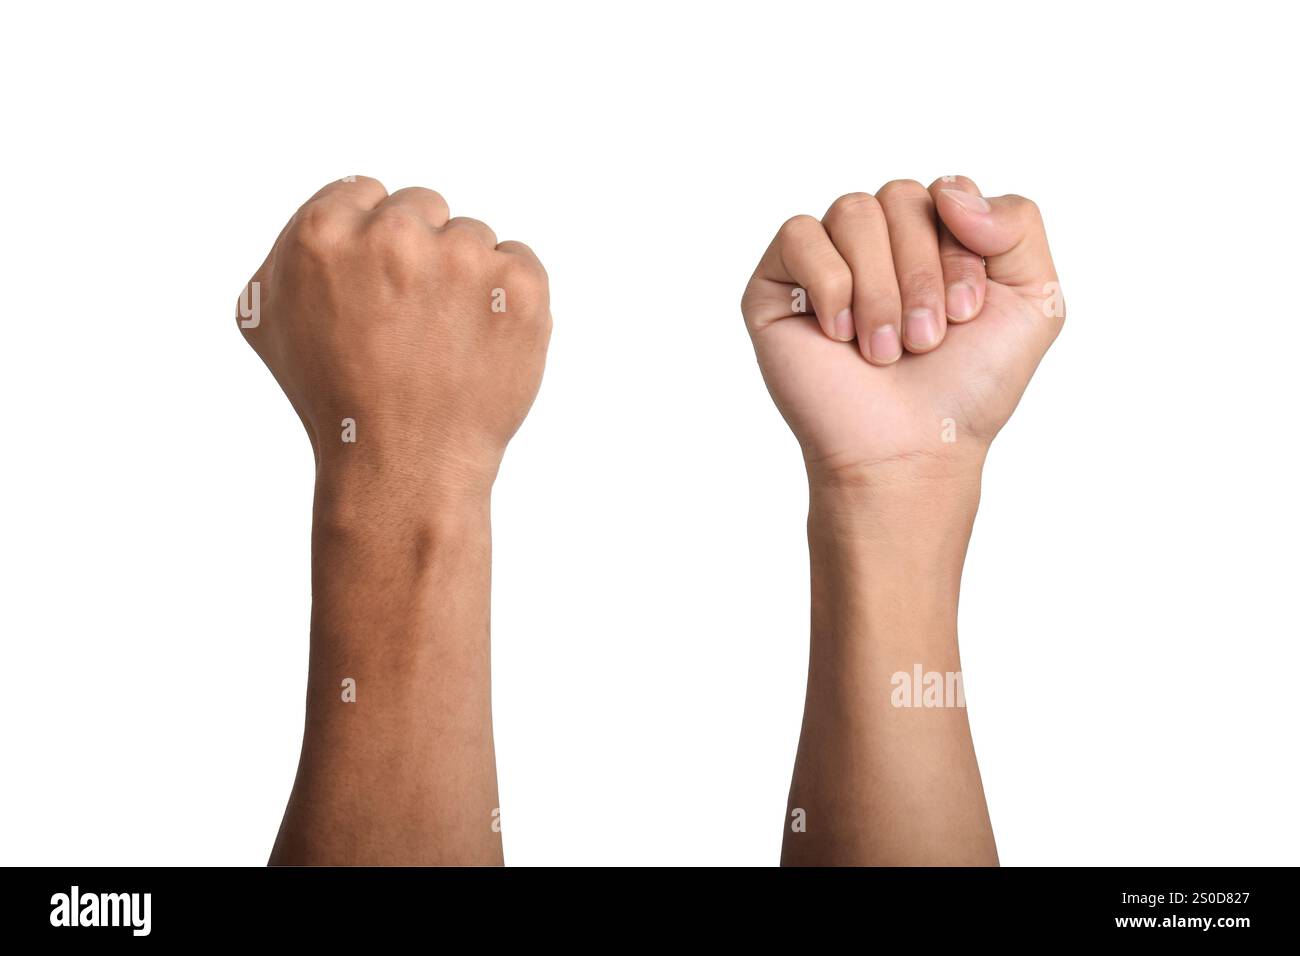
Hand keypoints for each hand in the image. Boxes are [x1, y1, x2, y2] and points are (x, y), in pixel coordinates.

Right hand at [237, 176, 550, 501]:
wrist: (403, 467)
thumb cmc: (333, 401)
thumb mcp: (269, 321)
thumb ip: (291, 249)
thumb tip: (334, 211)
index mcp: (322, 234)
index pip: (366, 193)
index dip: (373, 243)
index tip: (378, 288)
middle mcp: (393, 235)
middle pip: (422, 206)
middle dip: (420, 253)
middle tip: (411, 321)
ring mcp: (462, 259)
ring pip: (472, 236)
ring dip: (464, 278)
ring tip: (444, 342)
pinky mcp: (518, 287)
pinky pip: (519, 261)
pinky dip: (507, 299)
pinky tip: (481, 343)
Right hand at [741, 177, 1062, 486]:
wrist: (911, 449)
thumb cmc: (968, 388)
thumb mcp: (1036, 299)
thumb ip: (1020, 220)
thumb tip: (945, 191)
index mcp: (932, 237)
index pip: (945, 191)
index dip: (961, 250)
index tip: (966, 316)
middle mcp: (877, 243)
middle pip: (899, 195)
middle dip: (920, 273)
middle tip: (924, 341)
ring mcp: (824, 262)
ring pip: (852, 211)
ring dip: (880, 289)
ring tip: (883, 349)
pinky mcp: (775, 286)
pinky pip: (799, 234)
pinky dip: (829, 283)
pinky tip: (837, 334)